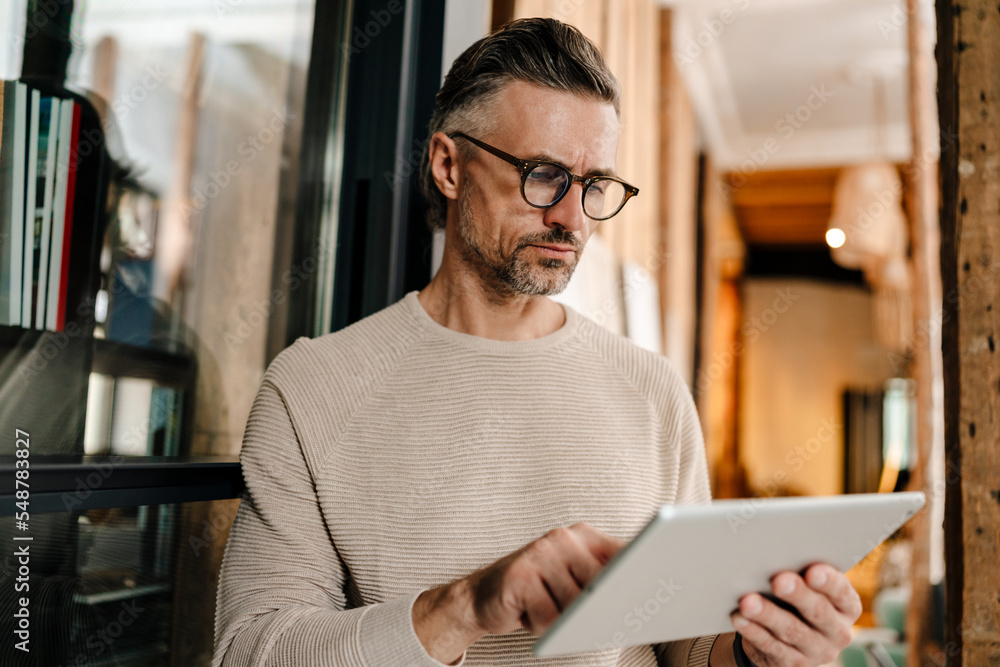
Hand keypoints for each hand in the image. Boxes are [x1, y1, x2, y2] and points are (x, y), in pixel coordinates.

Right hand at [413, 523, 623, 662]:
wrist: (481, 596)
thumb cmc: (537, 592)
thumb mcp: (572, 580)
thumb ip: (601, 581)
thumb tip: (638, 600)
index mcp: (583, 535)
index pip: (622, 553)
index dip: (639, 572)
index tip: (658, 590)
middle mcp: (563, 538)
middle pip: (601, 584)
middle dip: (599, 608)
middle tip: (588, 619)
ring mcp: (540, 553)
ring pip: (575, 606)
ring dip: (562, 621)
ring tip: (543, 608)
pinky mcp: (520, 576)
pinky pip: (549, 617)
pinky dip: (541, 626)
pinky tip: (526, 613)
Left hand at [730, 563, 860, 666]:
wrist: (788, 637)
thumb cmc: (798, 598)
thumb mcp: (809, 587)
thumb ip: (802, 573)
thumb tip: (777, 552)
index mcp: (846, 607)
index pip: (842, 593)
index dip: (828, 582)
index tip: (812, 571)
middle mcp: (837, 632)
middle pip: (818, 612)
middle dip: (797, 595)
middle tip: (778, 581)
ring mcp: (816, 651)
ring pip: (791, 631)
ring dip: (768, 615)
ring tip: (748, 601)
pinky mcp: (793, 664)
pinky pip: (771, 647)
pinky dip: (754, 631)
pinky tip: (739, 618)